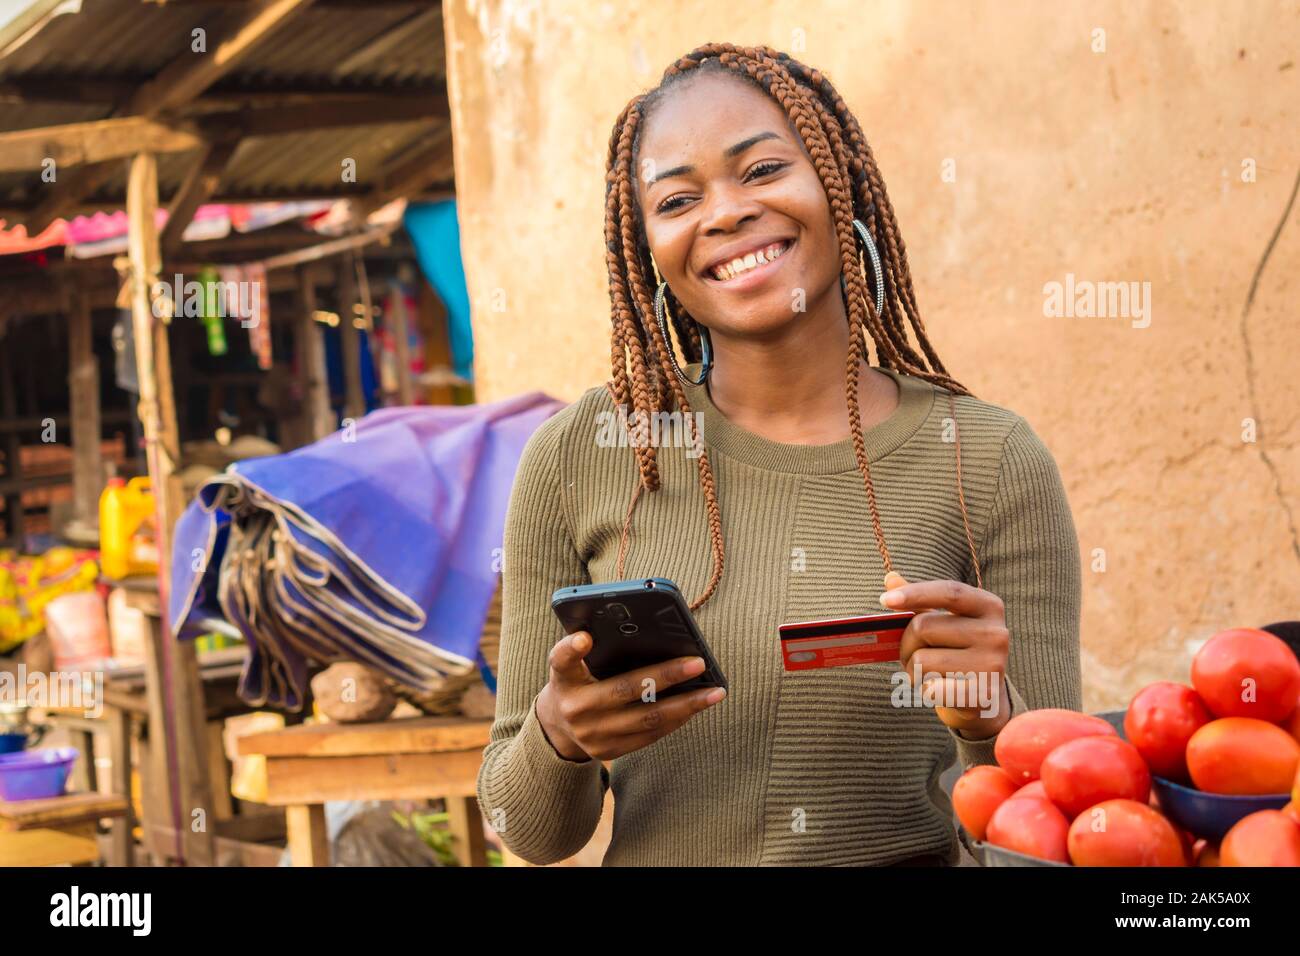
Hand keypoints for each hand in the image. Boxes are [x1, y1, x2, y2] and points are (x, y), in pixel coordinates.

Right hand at [534, 630, 727, 760]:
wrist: (557, 726)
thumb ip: (591, 648)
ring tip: (714, 691)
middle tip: (698, 663)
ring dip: (686, 705)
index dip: (572, 648)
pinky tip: (696, 707)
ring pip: (647, 719)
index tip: (585, 637)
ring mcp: (593, 734)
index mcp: (564, 678)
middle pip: (626, 689)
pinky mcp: (608, 751)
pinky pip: (649, 736)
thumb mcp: (573, 662)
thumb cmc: (576, 681)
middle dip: (667, 676)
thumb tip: (638, 630)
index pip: (562, 659)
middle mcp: (575, 708)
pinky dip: (676, 720)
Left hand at [880, 571, 1010, 739]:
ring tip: (929, 673)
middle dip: (906, 643)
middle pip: (923, 627)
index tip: (884, 600)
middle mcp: (996, 633)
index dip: (915, 593)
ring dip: (913, 670)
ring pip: (921, 660)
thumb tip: (890, 579)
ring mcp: (992, 665)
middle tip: (913, 654)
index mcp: (988, 606)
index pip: (949, 592)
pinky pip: (930, 688)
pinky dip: (925, 690)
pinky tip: (940, 689)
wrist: (982, 697)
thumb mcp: (943, 622)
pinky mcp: (983, 695)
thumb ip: (918, 602)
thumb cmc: (955, 652)